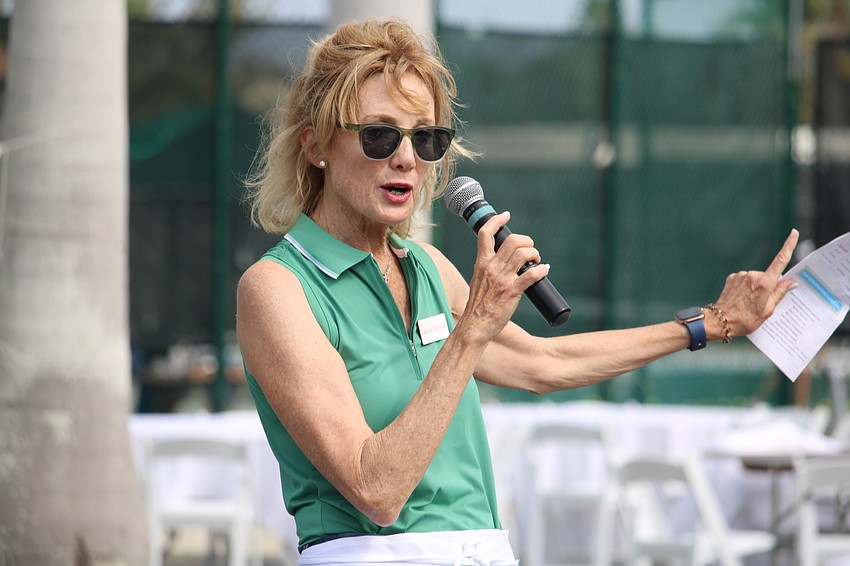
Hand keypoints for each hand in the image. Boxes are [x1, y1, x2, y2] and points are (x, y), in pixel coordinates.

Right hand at [459, 212, 549, 341]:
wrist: (475, 326)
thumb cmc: (478, 306)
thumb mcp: (478, 280)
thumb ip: (487, 269)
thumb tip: (503, 263)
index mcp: (481, 262)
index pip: (485, 234)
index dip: (497, 221)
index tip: (506, 216)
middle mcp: (491, 267)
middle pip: (513, 240)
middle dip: (527, 241)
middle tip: (531, 251)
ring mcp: (502, 278)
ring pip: (524, 253)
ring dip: (535, 254)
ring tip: (537, 261)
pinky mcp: (512, 291)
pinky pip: (532, 274)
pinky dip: (542, 270)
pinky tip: (544, 271)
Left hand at [711, 229, 798, 339]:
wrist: (719, 321)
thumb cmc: (745, 320)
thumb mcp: (768, 311)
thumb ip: (780, 294)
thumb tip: (790, 282)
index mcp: (764, 283)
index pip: (780, 261)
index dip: (789, 246)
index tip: (794, 233)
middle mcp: (752, 275)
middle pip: (768, 276)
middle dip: (769, 286)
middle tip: (762, 302)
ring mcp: (741, 275)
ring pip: (756, 278)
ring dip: (757, 287)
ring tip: (749, 303)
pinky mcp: (732, 277)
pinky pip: (745, 280)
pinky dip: (746, 287)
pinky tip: (742, 299)